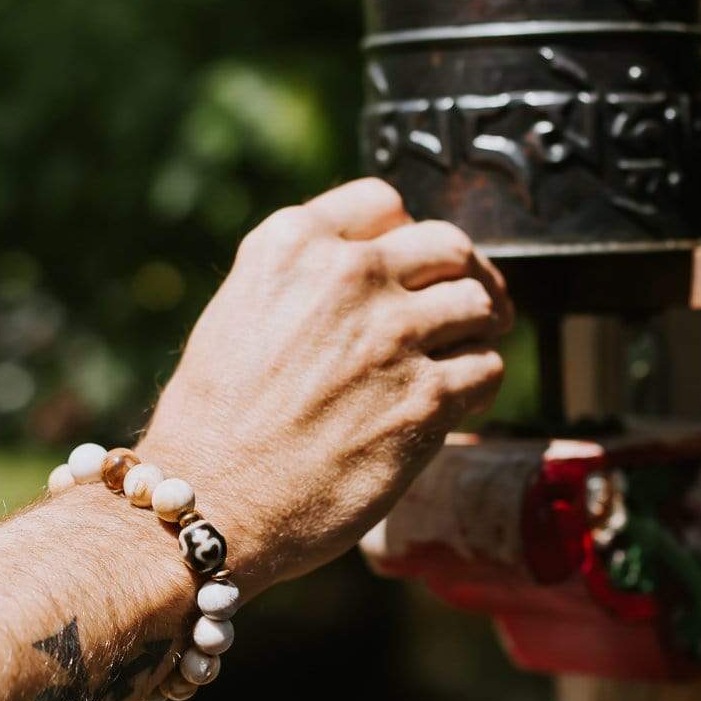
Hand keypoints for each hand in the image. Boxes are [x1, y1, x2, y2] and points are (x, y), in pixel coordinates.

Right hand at [142, 179, 512, 595]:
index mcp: (294, 244)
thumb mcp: (238, 312)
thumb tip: (364, 276)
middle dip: (463, 274)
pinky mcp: (428, 396)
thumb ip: (303, 280)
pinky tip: (455, 402)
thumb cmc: (214, 421)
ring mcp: (394, 334)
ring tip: (465, 352)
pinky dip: (478, 383)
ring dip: (478, 328)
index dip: (403, 234)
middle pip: (448, 245)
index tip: (408, 265)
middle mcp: (349, 275)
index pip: (384, 202)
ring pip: (479, 303)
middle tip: (469, 302)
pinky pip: (488, 368)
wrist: (213, 498)